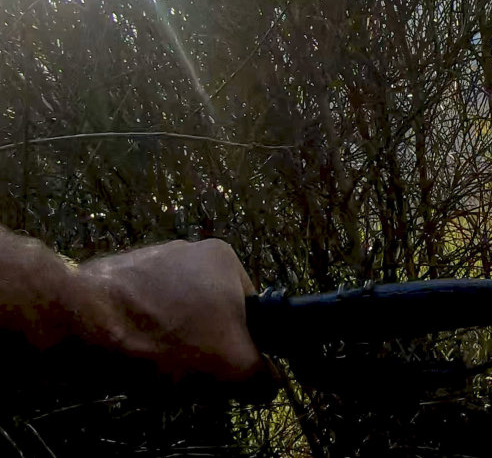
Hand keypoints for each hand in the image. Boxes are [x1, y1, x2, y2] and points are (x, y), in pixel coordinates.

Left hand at [79, 239, 265, 383]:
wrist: (79, 323)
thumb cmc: (167, 336)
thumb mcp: (232, 366)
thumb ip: (262, 375)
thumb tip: (270, 383)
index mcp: (224, 257)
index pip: (250, 310)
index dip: (242, 345)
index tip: (225, 369)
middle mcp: (187, 250)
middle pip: (209, 314)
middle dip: (201, 347)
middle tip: (188, 373)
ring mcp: (145, 262)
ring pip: (172, 317)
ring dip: (168, 344)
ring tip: (152, 367)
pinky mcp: (110, 280)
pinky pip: (137, 316)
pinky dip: (136, 338)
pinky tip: (126, 356)